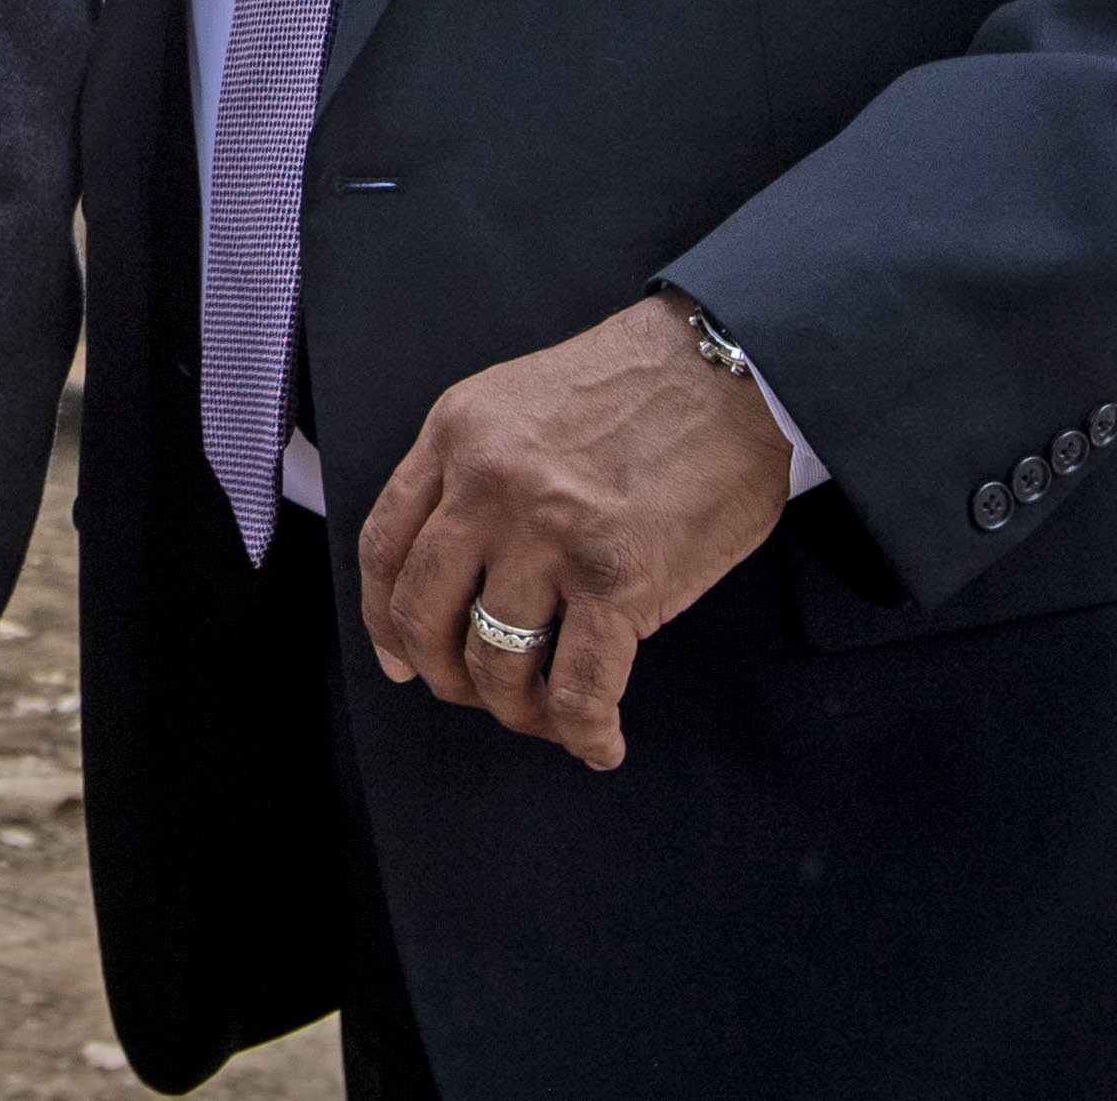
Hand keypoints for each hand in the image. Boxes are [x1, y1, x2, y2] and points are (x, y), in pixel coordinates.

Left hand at [352, 294, 787, 773]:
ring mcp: (549, 534)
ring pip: (496, 661)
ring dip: (516, 709)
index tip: (400, 658)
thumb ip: (476, 471)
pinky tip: (599, 744)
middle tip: (474, 694)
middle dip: (443, 674)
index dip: (383, 620)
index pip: (384, 547)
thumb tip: (456, 570)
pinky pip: (578, 688)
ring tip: (545, 715)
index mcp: (457, 433)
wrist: (732, 371)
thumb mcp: (520, 401)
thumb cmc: (640, 386)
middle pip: (424, 613)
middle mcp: (488, 484)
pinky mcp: (617, 579)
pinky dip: (584, 733)